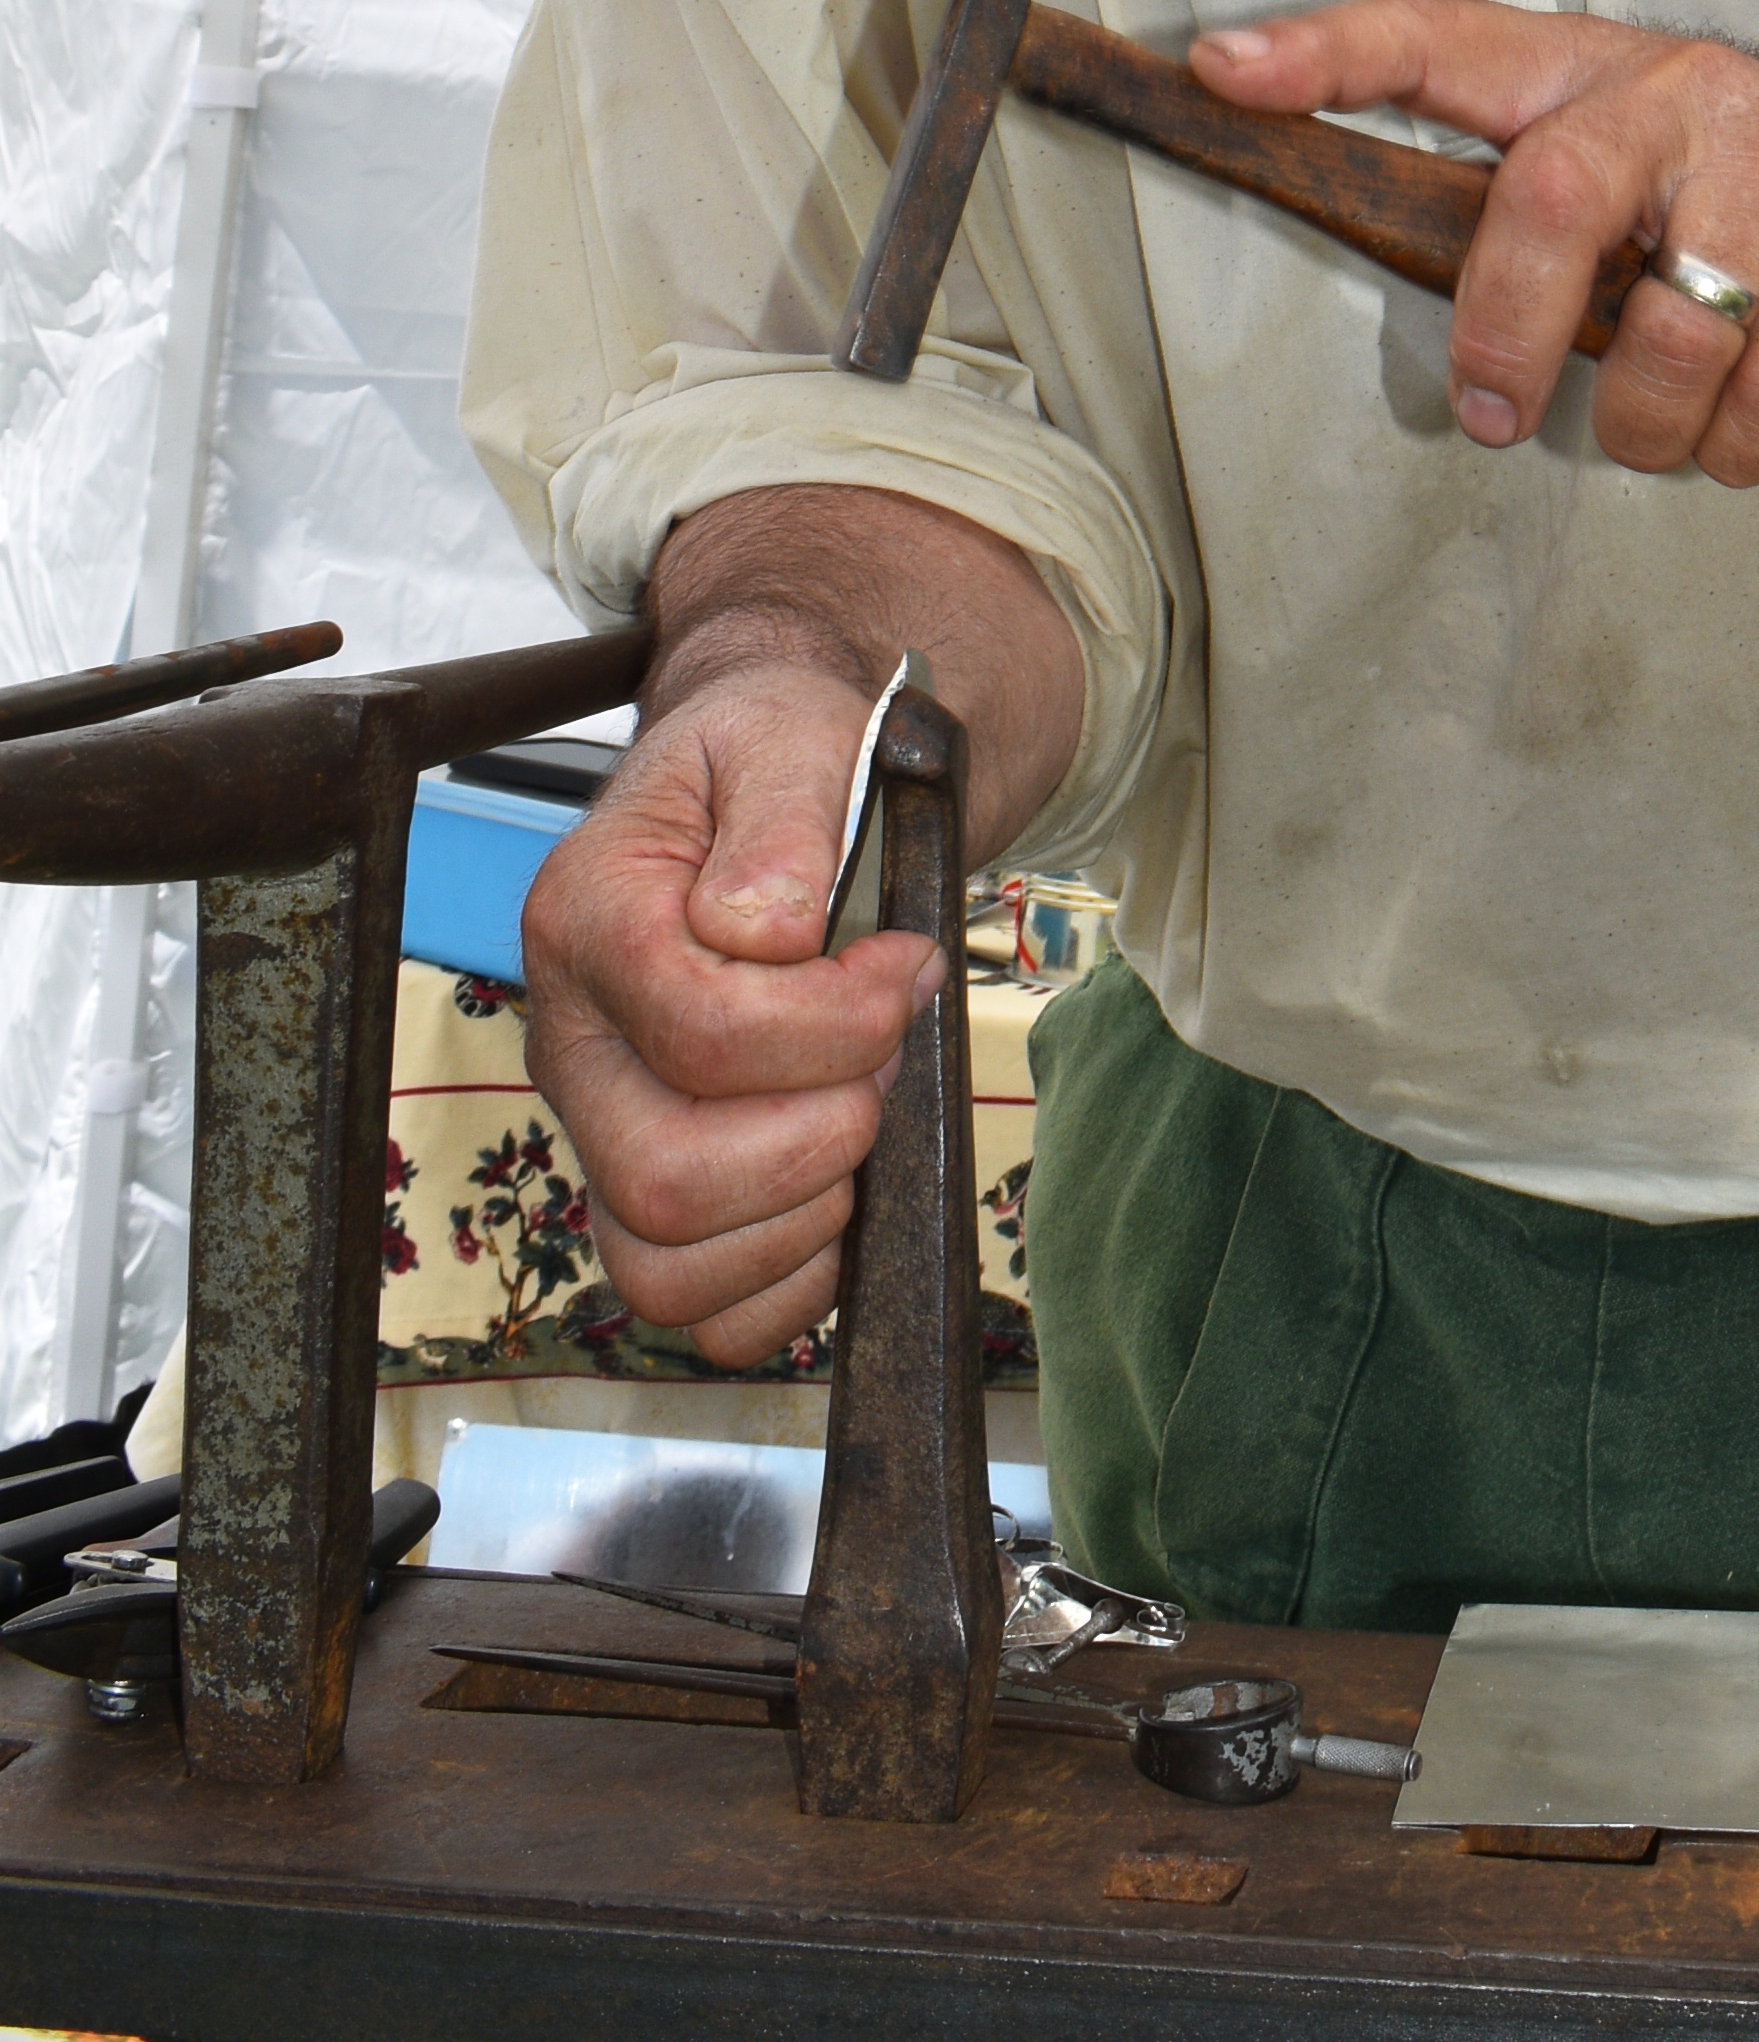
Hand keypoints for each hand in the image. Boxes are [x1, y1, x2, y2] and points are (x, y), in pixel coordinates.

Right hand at [518, 656, 943, 1367]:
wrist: (770, 781)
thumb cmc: (778, 759)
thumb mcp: (794, 735)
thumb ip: (783, 816)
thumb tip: (763, 931)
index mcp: (588, 918)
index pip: (699, 1030)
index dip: (833, 1021)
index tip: (903, 967)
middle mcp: (572, 1041)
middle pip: (666, 1173)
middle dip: (818, 1133)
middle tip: (883, 1062)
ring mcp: (601, 1126)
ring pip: (664, 1263)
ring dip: (803, 1213)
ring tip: (859, 1120)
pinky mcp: (643, 1189)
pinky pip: (695, 1306)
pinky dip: (786, 1281)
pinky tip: (840, 1193)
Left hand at [1185, 0, 1758, 485]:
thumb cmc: (1751, 185)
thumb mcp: (1631, 148)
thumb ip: (1525, 197)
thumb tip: (1411, 302)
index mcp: (1593, 67)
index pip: (1436, 36)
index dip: (1327, 52)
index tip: (1223, 69)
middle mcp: (1682, 95)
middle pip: (1552, 200)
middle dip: (1503, 330)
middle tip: (1488, 412)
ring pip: (1670, 330)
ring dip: (1641, 423)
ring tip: (1654, 428)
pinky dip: (1736, 450)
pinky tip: (1740, 432)